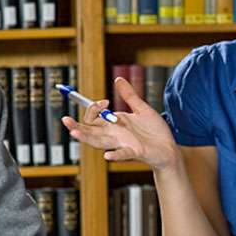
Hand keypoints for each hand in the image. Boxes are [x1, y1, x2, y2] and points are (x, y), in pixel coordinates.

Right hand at [62, 77, 179, 170]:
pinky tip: (107, 155)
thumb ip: (130, 96)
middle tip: (65, 120)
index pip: (94, 118)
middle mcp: (115, 134)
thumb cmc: (155, 131)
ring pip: (99, 142)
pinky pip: (123, 154)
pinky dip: (115, 154)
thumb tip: (118, 79)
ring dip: (87, 138)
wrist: (170, 148)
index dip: (93, 109)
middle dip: (76, 125)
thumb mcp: (142, 109)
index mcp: (114, 124)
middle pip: (90, 131)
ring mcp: (123, 144)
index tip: (104, 102)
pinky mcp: (135, 152)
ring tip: (74, 133)